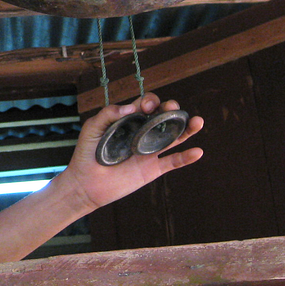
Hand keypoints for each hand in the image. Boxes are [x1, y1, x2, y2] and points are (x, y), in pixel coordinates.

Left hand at [62, 93, 203, 210]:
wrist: (86, 184)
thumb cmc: (86, 154)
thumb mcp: (92, 129)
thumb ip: (107, 115)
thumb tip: (130, 106)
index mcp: (130, 120)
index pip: (146, 105)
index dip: (150, 101)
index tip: (145, 107)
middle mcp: (143, 133)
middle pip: (164, 117)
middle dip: (171, 108)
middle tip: (171, 108)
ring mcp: (150, 151)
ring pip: (174, 137)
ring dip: (187, 128)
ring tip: (198, 121)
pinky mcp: (152, 169)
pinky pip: (173, 162)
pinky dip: (186, 157)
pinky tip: (198, 151)